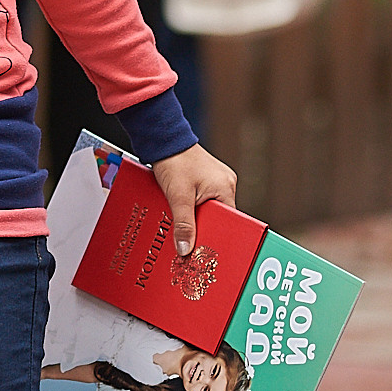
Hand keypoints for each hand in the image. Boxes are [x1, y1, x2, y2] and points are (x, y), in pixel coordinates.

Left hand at [152, 142, 239, 257]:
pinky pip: (199, 200)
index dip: (216, 237)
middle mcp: (224, 185)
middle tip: (189, 244)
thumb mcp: (178, 196)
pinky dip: (189, 207)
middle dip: (202, 228)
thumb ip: (183, 224)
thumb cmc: (174, 160)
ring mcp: (214, 181)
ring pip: (206, 209)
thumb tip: (186, 249)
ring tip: (181, 228)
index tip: (206, 252)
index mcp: (226, 189)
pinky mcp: (202, 179)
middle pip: (216, 217)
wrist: (163, 138)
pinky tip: (177, 213)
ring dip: (193, 218)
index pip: (228, 223)